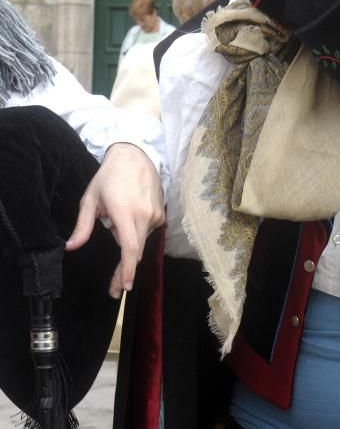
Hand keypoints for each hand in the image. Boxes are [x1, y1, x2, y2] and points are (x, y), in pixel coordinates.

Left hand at [65, 143, 164, 297]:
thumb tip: (71, 247)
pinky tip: (128, 218)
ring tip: (114, 222)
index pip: (130, 247)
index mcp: (125, 212)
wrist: (135, 158)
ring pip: (141, 241)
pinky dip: (136, 233)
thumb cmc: (109, 177)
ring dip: (128, 244)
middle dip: (125, 270)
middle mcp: (144, 215)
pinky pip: (147, 232)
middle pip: (136, 251)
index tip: (125, 286)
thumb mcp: (90, 199)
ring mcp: (156, 215)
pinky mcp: (161, 214)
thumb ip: (82, 226)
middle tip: (114, 288)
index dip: (127, 269)